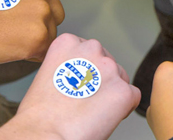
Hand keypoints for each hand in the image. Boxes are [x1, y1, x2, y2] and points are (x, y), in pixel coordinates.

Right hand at [0, 0, 64, 64]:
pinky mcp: (38, 37)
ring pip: (51, 34)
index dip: (41, 8)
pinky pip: (45, 51)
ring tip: (8, 39)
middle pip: (56, 14)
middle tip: (14, 30)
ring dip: (36, 40)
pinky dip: (32, 55)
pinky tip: (11, 50)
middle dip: (41, 24)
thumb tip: (41, 7)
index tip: (25, 16)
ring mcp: (42, 13)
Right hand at [0, 33, 140, 139]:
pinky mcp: (123, 91)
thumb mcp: (49, 73)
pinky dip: (124, 108)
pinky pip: (133, 97)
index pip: (90, 52)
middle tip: (85, 101)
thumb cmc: (40, 114)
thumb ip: (70, 65)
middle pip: (108, 63)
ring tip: (92, 111)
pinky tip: (104, 118)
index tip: (76, 86)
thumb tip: (86, 72)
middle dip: (101, 81)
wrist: (43, 134)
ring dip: (112, 93)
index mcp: (69, 42)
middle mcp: (92, 49)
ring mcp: (110, 69)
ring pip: (121, 79)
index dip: (85, 72)